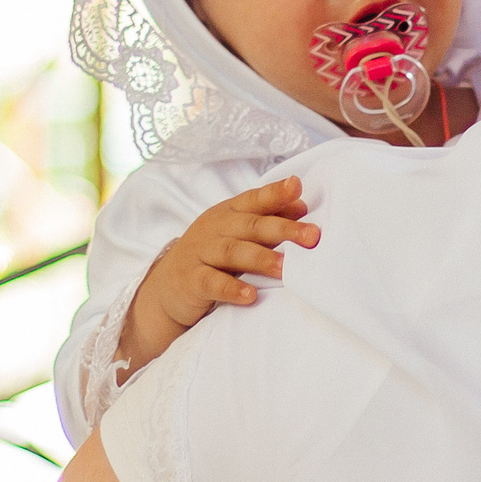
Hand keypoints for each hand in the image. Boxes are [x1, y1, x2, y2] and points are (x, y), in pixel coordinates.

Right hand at [118, 178, 317, 369]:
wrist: (167, 287)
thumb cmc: (212, 255)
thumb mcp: (236, 233)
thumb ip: (266, 219)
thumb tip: (302, 205)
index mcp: (228, 213)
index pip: (254, 199)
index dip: (275, 192)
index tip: (297, 186)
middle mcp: (214, 228)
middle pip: (251, 226)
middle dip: (283, 229)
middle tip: (312, 236)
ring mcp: (200, 253)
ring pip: (233, 252)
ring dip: (261, 259)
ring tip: (286, 268)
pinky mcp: (191, 281)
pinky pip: (212, 283)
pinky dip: (231, 288)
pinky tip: (251, 295)